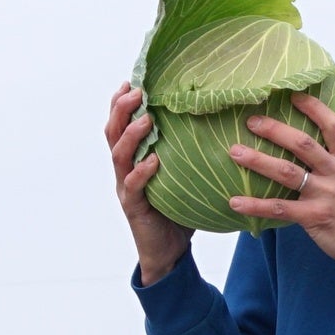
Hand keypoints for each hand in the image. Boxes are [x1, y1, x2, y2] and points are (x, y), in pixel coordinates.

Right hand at [103, 84, 190, 285]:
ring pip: (119, 156)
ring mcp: (126, 188)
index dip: (120, 103)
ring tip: (147, 120)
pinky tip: (153, 161)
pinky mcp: (134, 207)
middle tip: (135, 91)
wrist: (168, 253)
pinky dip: (142, 172)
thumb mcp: (184, 176)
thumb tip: (222, 125)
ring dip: (131, 136)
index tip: (131, 81)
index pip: (120, 126)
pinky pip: (133, 186)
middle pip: (112, 134)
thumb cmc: (179, 211)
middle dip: (121, 110)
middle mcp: (124, 171)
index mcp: (133, 160)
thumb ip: (190, 154)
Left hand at [222, 94, 334, 269]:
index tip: (292, 96)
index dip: (313, 108)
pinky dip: (255, 205)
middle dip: (275, 130)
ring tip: (235, 153)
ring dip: (258, 160)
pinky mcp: (314, 217)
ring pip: (287, 172)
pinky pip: (279, 209)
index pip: (332, 126)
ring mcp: (325, 194)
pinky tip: (235, 202)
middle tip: (251, 121)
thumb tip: (312, 147)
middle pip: (303, 144)